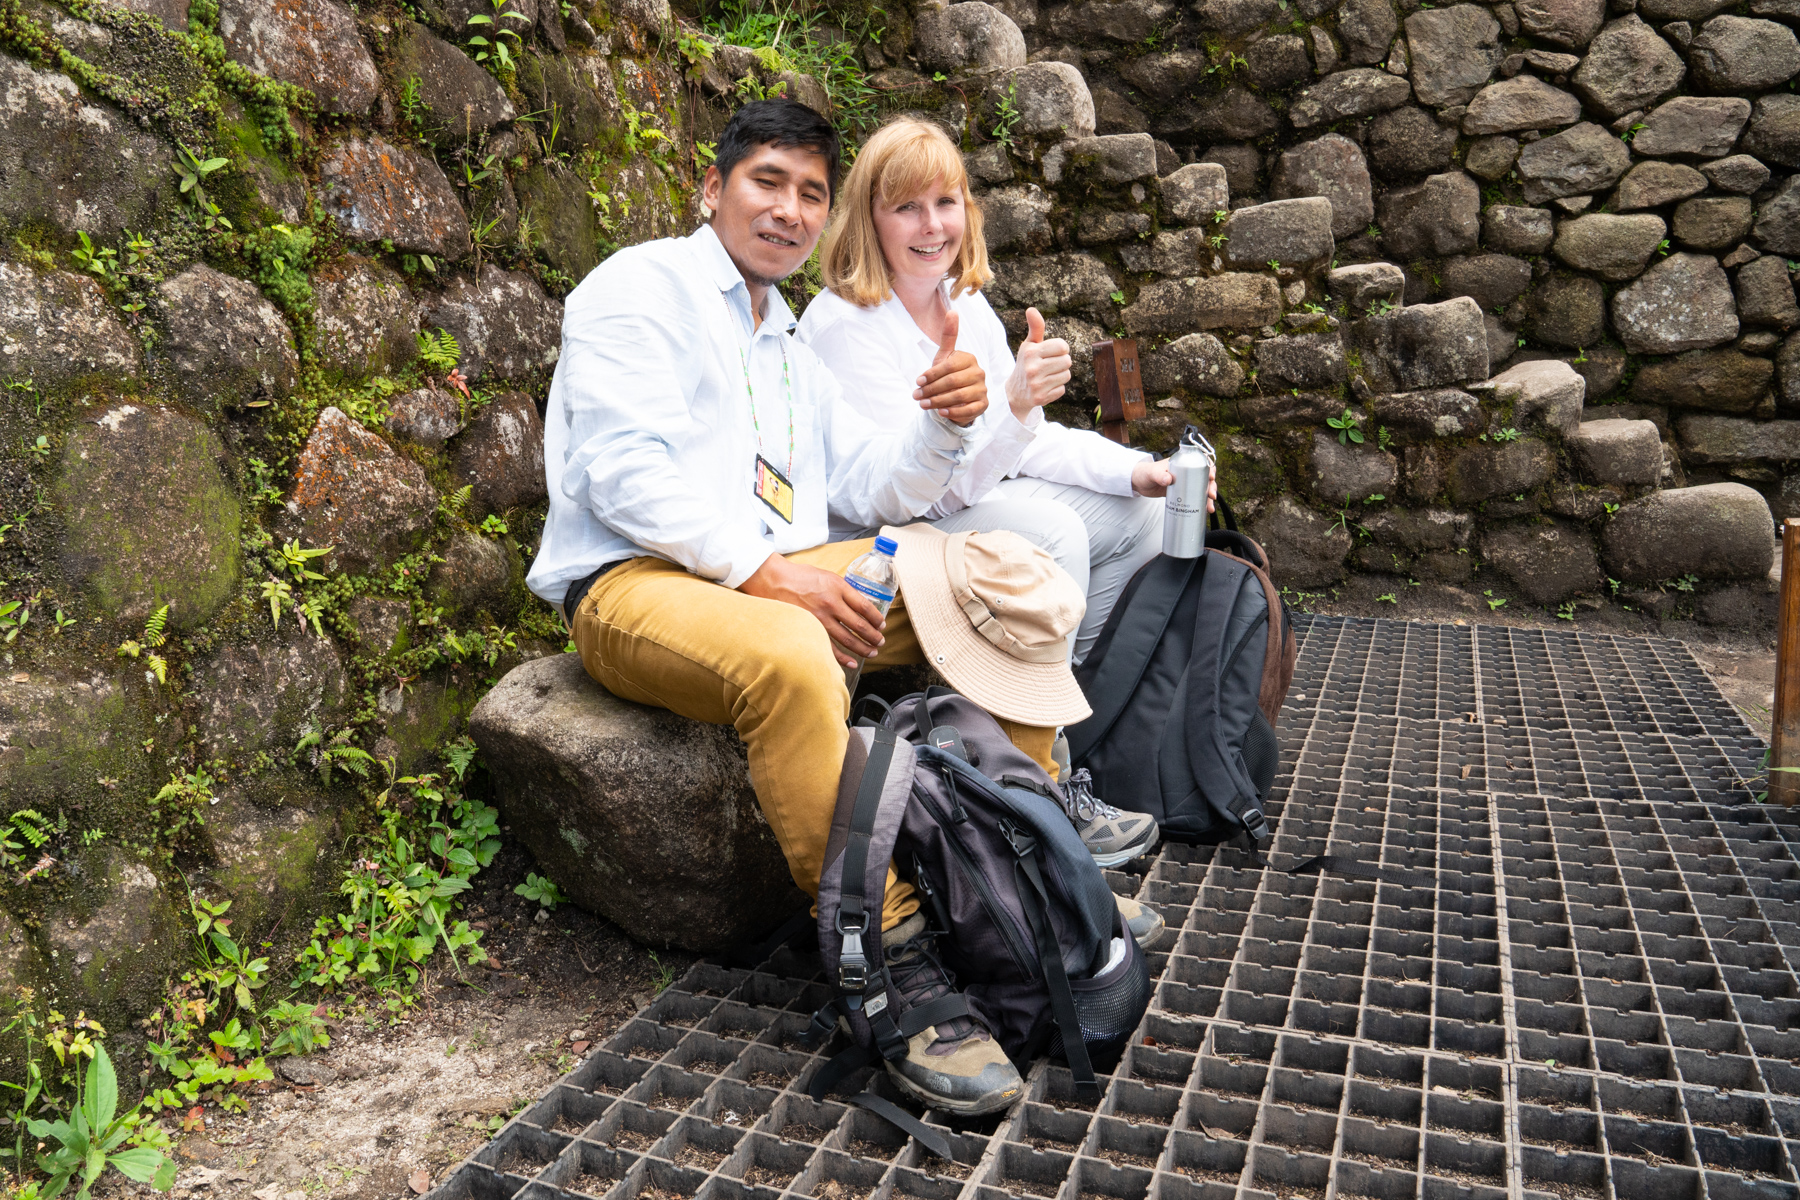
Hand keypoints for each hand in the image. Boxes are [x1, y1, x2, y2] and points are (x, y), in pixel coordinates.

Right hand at [741, 553, 885, 668]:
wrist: (773, 579)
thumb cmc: (799, 576)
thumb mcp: (827, 576)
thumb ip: (843, 591)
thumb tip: (860, 606)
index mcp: (838, 587)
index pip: (865, 606)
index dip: (877, 619)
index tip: (881, 625)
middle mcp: (831, 603)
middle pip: (860, 625)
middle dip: (873, 636)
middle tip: (880, 642)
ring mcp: (819, 618)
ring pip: (848, 640)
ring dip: (863, 648)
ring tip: (871, 652)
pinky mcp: (809, 629)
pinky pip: (830, 648)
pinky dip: (843, 657)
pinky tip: (853, 662)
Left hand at [913, 311, 988, 426]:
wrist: (957, 398)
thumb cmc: (948, 375)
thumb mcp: (945, 356)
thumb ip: (949, 335)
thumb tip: (953, 311)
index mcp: (969, 359)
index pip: (949, 366)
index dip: (932, 374)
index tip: (918, 381)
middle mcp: (979, 373)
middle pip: (952, 382)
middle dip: (932, 390)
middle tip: (916, 396)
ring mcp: (983, 389)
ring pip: (958, 396)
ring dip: (938, 402)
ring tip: (923, 405)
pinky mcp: (983, 405)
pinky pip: (968, 410)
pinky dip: (952, 412)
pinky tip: (940, 412)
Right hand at [1004, 307, 1072, 420]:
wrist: (1014, 393)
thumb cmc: (1026, 364)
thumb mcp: (1029, 345)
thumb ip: (1035, 328)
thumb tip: (1031, 309)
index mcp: (1030, 352)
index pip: (1063, 346)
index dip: (1061, 349)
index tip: (1052, 353)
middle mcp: (1032, 368)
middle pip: (1067, 361)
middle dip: (1061, 363)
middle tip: (1049, 366)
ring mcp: (1037, 384)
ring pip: (1066, 375)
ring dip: (1060, 375)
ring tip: (1047, 376)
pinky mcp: (1041, 398)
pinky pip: (1062, 389)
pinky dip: (1056, 388)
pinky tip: (1045, 387)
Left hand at [1131, 460, 1218, 509]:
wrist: (1138, 483)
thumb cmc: (1144, 473)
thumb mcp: (1152, 473)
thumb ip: (1159, 475)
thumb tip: (1168, 479)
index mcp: (1182, 463)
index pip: (1200, 463)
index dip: (1209, 469)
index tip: (1211, 477)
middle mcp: (1186, 472)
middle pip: (1204, 477)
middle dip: (1211, 486)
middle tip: (1211, 496)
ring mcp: (1185, 483)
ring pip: (1201, 488)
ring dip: (1207, 498)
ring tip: (1209, 508)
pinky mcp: (1181, 493)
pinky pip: (1194, 497)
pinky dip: (1200, 503)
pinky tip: (1204, 510)